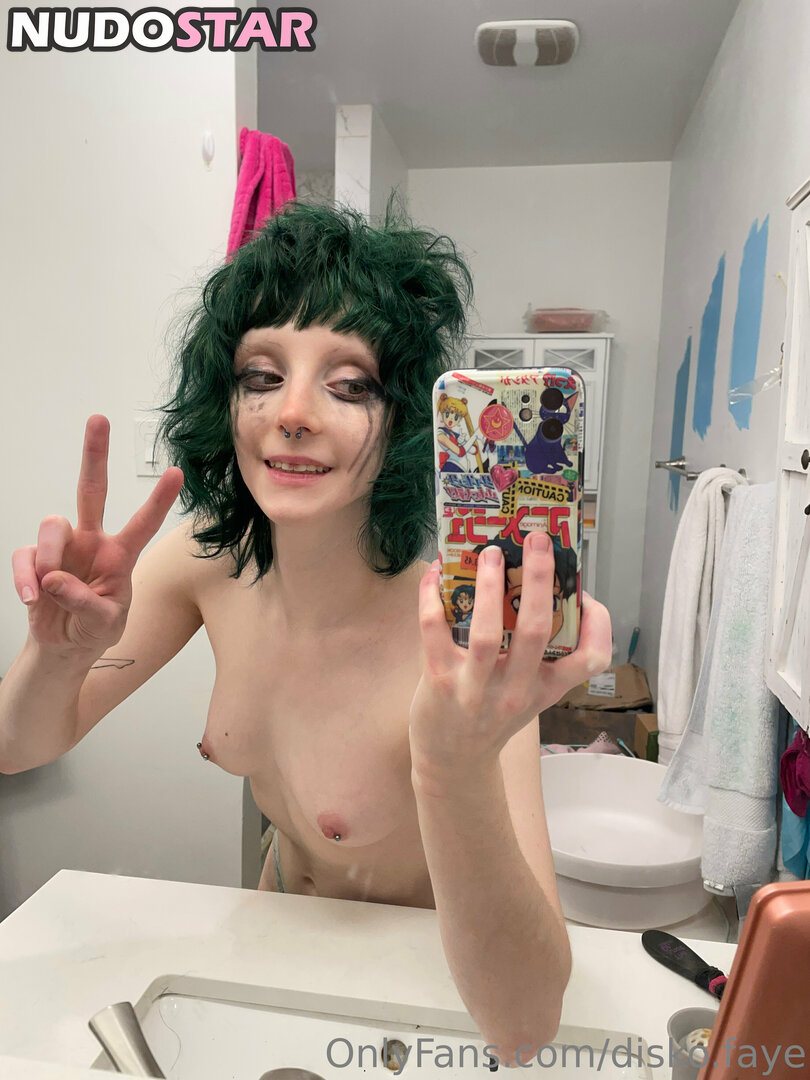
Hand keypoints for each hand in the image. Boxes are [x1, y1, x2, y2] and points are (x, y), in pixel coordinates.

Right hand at [11, 415, 183, 656]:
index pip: (142, 523)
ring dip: (50, 557)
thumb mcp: (105, 625)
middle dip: (95, 454)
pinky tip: (31, 598)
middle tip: (99, 419)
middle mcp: (93, 541)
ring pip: (53, 523)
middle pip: (93, 489)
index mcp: (121, 555)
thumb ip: (88, 605)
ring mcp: (63, 547)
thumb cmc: (95, 629)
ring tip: (50, 590)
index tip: (177, 473)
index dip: (158, 500)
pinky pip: (25, 555)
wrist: (63, 648)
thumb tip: (55, 581)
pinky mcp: (35, 559)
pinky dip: (25, 578)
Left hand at [409, 531, 611, 786]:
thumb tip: (539, 588)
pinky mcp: (439, 681)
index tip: (588, 594)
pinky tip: (436, 572)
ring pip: (486, 631)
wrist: (452, 762)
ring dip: (488, 586)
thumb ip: (540, 655)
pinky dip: (432, 598)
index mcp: (544, 688)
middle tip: (538, 538)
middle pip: (537, 630)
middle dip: (540, 578)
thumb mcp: (529, 694)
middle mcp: (516, 689)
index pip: (590, 661)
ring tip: (490, 551)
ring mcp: (476, 688)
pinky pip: (434, 632)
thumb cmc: (493, 716)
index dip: (598, 625)